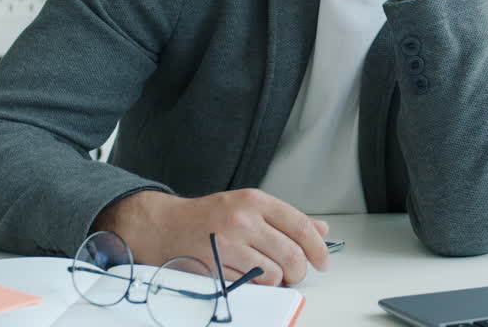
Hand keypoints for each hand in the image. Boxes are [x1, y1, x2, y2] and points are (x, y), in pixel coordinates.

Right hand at [92, 188, 330, 285]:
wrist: (164, 226)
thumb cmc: (208, 217)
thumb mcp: (248, 206)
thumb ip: (286, 218)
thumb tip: (322, 230)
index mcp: (255, 200)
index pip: (300, 225)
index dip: (317, 247)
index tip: (323, 260)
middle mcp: (243, 219)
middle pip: (292, 254)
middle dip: (299, 270)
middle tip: (294, 273)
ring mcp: (229, 244)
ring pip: (275, 273)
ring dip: (278, 280)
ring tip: (268, 275)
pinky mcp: (217, 266)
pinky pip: (252, 284)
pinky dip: (258, 286)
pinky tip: (250, 277)